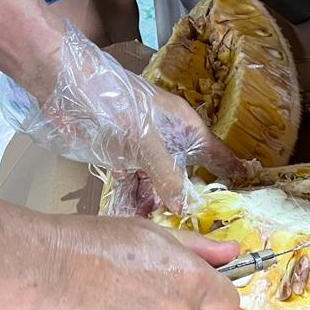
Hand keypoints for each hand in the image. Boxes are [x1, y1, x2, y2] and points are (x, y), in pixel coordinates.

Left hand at [0, 23, 247, 213]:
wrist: (64, 82)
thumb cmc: (114, 103)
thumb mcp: (146, 142)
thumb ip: (167, 175)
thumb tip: (184, 207)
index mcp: (185, 127)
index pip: (218, 154)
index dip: (232, 173)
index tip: (246, 194)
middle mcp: (169, 138)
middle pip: (186, 174)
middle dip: (186, 199)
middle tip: (191, 227)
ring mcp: (145, 147)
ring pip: (158, 181)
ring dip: (156, 202)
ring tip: (156, 227)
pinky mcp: (121, 153)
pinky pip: (133, 181)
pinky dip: (133, 197)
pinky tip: (133, 215)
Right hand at [27, 216, 241, 309]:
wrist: (42, 268)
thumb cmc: (95, 242)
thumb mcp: (153, 233)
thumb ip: (199, 248)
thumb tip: (233, 251)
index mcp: (191, 283)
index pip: (227, 303)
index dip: (214, 294)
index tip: (200, 288)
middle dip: (168, 303)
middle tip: (133, 281)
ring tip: (106, 295)